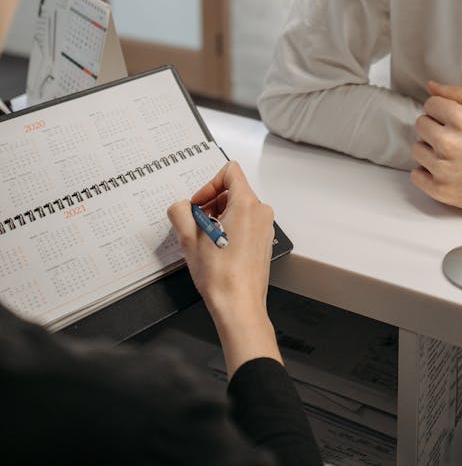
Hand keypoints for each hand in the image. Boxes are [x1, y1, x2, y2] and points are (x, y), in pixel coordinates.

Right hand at [167, 161, 280, 374]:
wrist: (239, 306)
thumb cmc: (221, 276)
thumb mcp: (189, 239)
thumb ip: (180, 213)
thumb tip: (180, 207)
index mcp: (247, 204)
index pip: (230, 172)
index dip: (208, 185)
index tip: (198, 205)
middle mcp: (260, 211)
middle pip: (233, 190)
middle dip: (211, 204)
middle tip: (196, 224)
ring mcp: (264, 227)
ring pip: (238, 208)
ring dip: (218, 217)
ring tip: (205, 240)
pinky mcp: (263, 241)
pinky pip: (245, 223)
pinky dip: (229, 228)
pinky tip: (217, 249)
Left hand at [411, 81, 461, 212]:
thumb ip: (458, 95)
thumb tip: (430, 86)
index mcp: (460, 120)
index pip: (430, 104)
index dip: (442, 110)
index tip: (453, 119)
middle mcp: (447, 142)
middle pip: (421, 124)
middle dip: (435, 127)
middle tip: (454, 137)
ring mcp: (442, 168)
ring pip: (417, 148)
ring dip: (431, 150)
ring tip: (452, 155)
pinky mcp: (439, 189)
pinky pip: (416, 174)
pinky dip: (427, 172)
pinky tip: (446, 170)